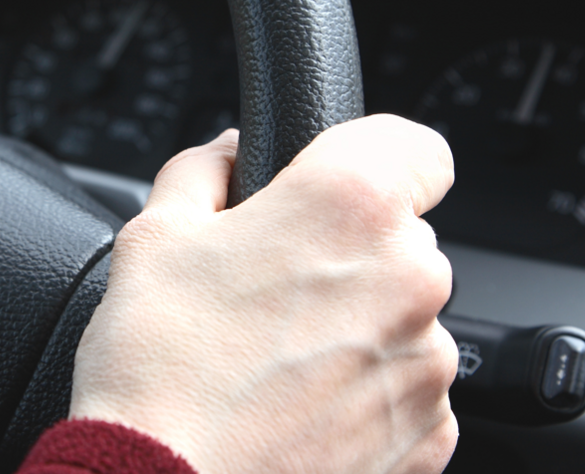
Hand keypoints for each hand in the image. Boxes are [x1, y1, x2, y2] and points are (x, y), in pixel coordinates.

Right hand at [70, 115, 457, 473]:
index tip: (342, 183)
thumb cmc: (157, 368)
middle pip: (401, 240)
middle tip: (270, 289)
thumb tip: (228, 156)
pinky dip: (364, 394)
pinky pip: (406, 392)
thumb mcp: (155, 236)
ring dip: (356, 327)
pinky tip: (296, 408)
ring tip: (275, 363)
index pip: (418, 148)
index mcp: (349, 207)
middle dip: (345, 254)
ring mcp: (426, 366)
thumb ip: (204, 172)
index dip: (376, 158)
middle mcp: (408, 279)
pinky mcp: (429, 436)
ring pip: (403, 319)